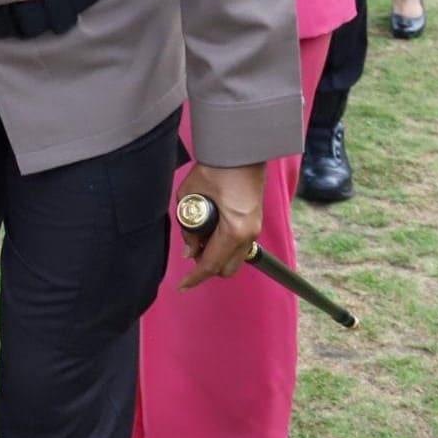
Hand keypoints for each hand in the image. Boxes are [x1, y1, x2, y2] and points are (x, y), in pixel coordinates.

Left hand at [178, 163, 265, 288]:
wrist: (240, 151)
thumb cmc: (214, 170)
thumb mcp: (190, 198)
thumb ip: (188, 228)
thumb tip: (188, 250)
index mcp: (233, 231)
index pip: (211, 265)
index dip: (195, 277)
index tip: (182, 286)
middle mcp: (248, 235)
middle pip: (226, 269)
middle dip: (206, 267)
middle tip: (189, 250)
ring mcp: (255, 229)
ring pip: (234, 259)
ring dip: (215, 256)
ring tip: (198, 237)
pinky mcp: (254, 222)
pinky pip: (239, 246)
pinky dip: (223, 246)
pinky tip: (210, 230)